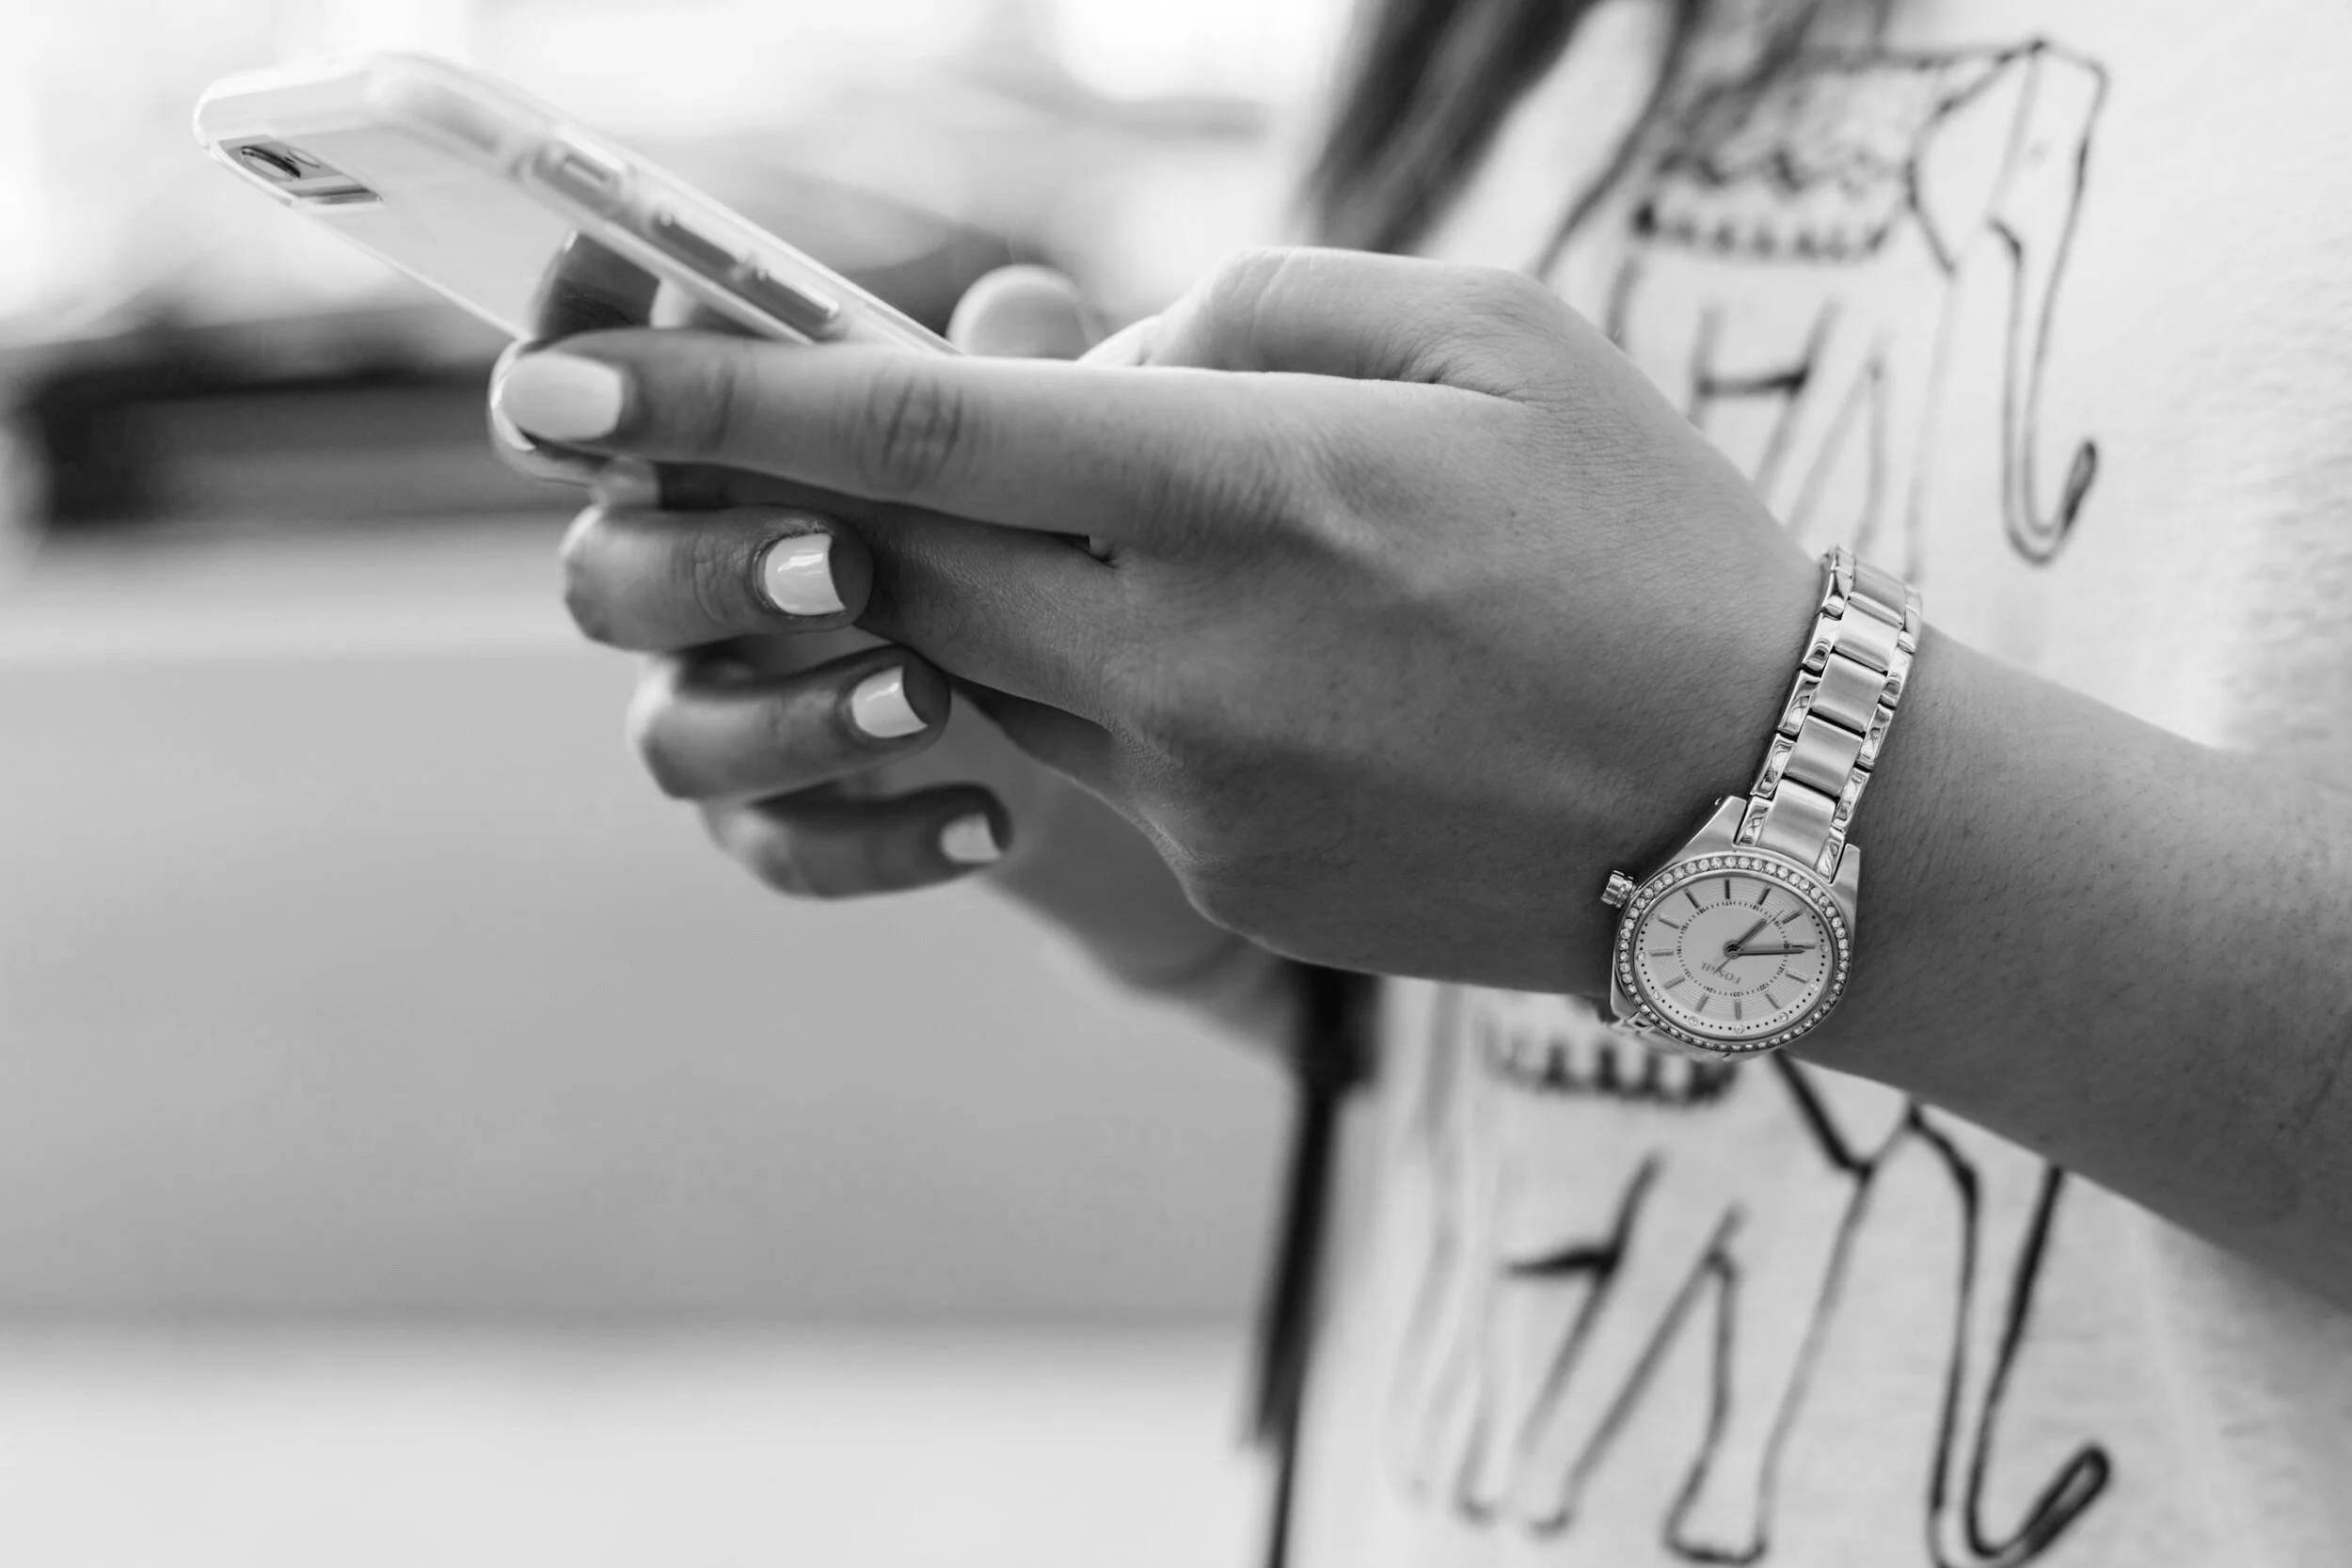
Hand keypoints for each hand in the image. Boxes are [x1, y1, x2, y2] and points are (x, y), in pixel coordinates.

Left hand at [491, 247, 1826, 990]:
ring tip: (1160, 534)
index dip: (715, 401)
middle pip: (900, 560)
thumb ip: (1255, 310)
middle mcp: (1182, 656)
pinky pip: (1092, 755)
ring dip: (992, 582)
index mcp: (1248, 489)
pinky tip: (1270, 660)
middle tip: (799, 437)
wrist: (1769, 813)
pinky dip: (1110, 678)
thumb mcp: (1493, 335)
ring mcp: (1192, 793)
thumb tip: (1085, 359)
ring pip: (984, 663)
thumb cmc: (1652, 539)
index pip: (916, 435)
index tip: (553, 387)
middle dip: (820, 493)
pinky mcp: (1220, 882)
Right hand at [494, 253, 1275, 1007]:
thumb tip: (1025, 308)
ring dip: (791, 719)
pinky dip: (879, 841)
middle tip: (840, 566)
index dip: (560, 373)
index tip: (590, 362)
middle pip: (605, 576)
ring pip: (674, 736)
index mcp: (703, 454)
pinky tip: (991, 822)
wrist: (1092, 713)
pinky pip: (779, 846)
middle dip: (709, 569)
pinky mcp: (774, 817)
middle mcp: (678, 579)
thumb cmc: (1017, 519)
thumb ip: (1013, 373)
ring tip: (931, 699)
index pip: (582, 400)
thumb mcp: (1030, 438)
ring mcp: (714, 707)